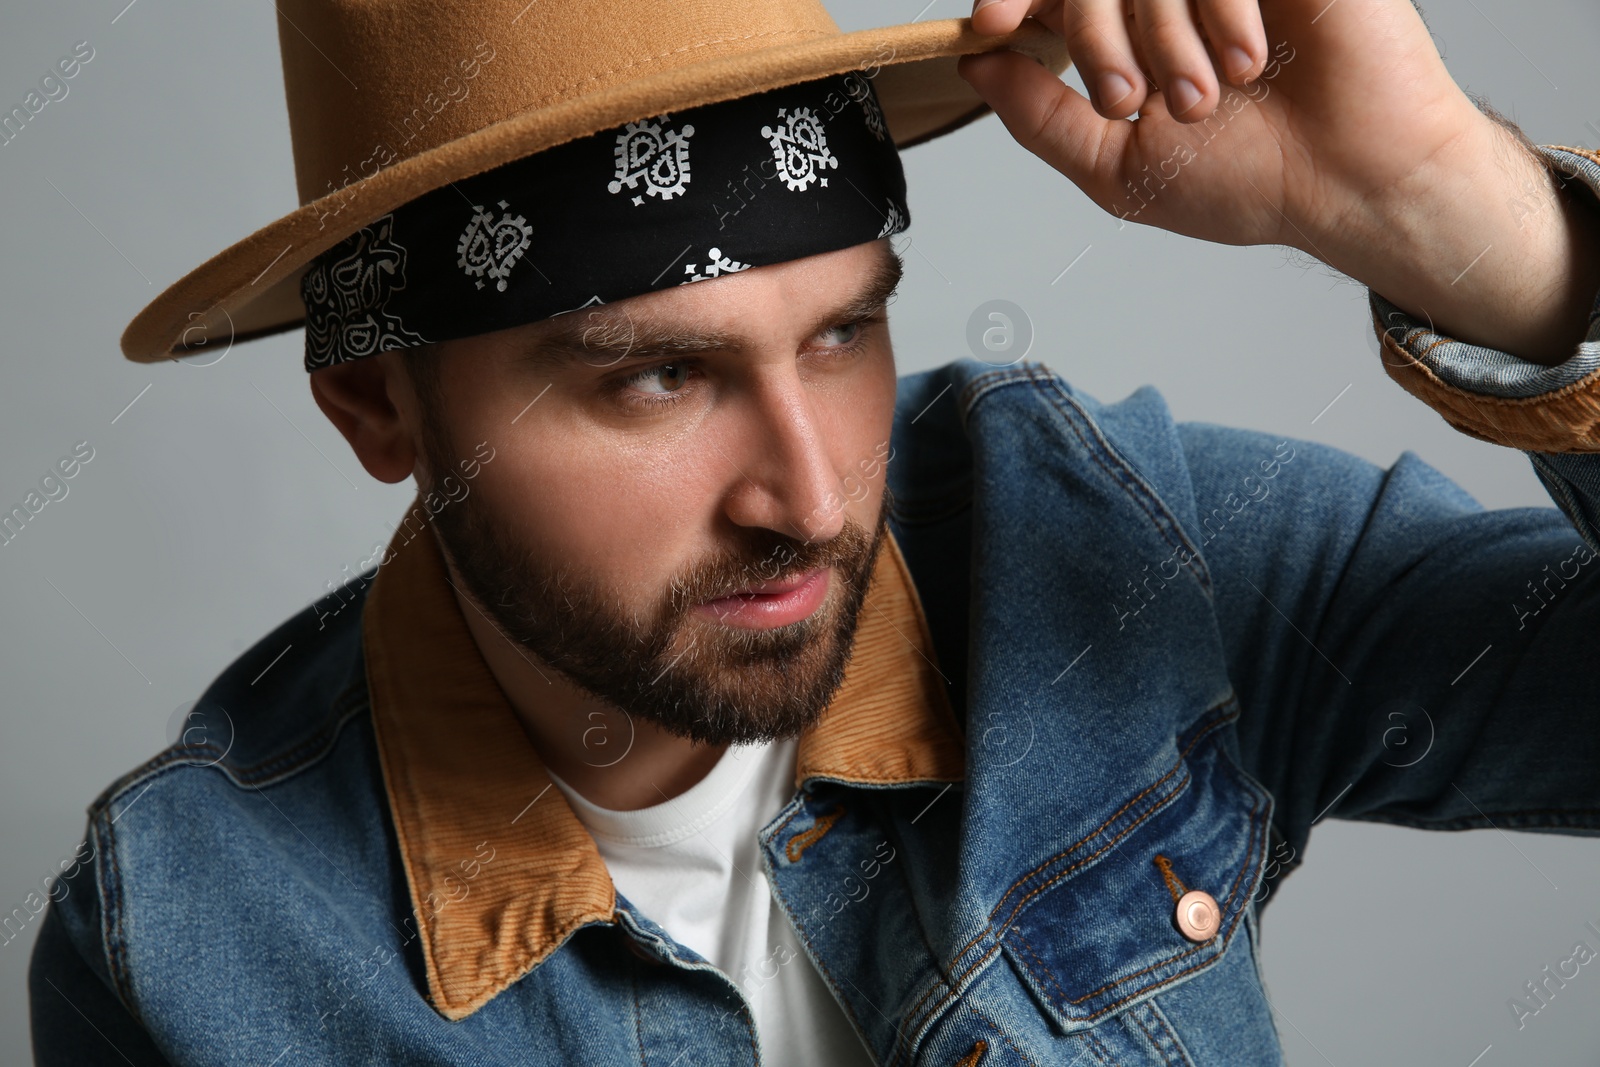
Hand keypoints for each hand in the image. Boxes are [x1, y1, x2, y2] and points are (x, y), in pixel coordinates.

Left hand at [959, 0, 1599, 363]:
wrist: (1353, 181)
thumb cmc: (1251, 181)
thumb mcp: (1118, 168)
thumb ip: (1040, 117)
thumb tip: (973, 65)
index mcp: (1125, 33)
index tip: (989, 24)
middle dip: (1095, 34)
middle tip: (1132, 102)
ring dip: (1164, 34)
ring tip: (1207, 97)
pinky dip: (1218, 5)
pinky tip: (1247, 59)